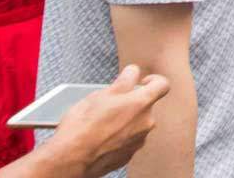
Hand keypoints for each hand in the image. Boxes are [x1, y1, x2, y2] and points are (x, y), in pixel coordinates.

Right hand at [37, 63, 170, 175]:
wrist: (71, 159)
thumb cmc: (82, 127)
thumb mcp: (99, 94)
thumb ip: (123, 82)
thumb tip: (132, 74)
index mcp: (141, 103)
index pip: (162, 85)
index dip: (153, 80)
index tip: (143, 82)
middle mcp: (146, 123)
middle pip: (146, 106)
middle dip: (131, 103)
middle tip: (110, 105)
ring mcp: (138, 140)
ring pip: (136, 124)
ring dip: (124, 121)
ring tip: (101, 124)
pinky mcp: (128, 155)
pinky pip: (128, 140)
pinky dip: (118, 137)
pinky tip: (101, 138)